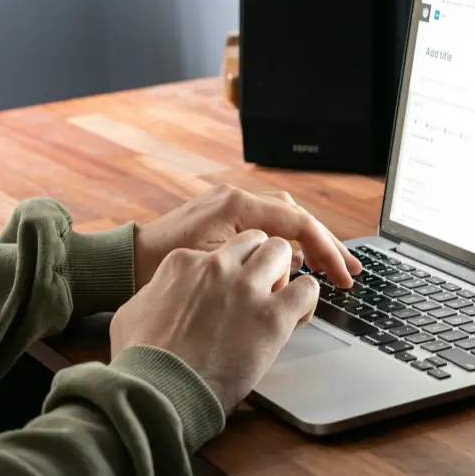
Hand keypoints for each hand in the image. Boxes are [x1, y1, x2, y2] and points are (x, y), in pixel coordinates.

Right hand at [110, 230, 318, 412]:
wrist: (158, 392)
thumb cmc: (142, 361)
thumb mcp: (132, 313)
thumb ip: (155, 294)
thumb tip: (161, 293)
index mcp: (183, 262)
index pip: (221, 250)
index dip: (230, 272)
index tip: (231, 292)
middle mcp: (216, 266)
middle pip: (254, 241)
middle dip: (261, 261)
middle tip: (260, 288)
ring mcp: (246, 288)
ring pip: (281, 251)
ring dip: (284, 273)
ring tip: (278, 299)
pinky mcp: (272, 315)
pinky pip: (307, 288)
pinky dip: (306, 299)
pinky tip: (295, 316)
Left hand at [133, 185, 360, 289]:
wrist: (123, 264)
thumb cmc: (158, 269)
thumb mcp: (212, 271)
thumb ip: (256, 268)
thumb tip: (296, 276)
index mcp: (235, 206)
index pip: (297, 224)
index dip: (326, 251)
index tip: (342, 276)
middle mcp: (235, 199)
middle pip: (297, 217)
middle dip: (327, 245)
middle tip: (351, 271)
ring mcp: (229, 207)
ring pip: (284, 219)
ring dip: (309, 243)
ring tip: (330, 268)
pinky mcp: (223, 219)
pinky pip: (266, 226)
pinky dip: (286, 243)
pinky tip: (296, 265)